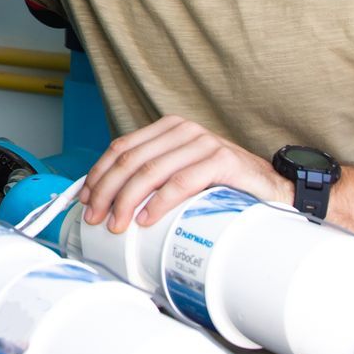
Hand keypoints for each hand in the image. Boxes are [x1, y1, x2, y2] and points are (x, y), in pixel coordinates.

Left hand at [78, 114, 290, 231]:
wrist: (269, 187)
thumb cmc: (221, 184)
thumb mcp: (181, 172)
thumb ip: (152, 175)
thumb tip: (107, 198)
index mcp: (168, 129)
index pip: (121, 147)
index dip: (98, 174)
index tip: (84, 199)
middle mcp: (183, 130)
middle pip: (130, 160)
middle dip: (106, 191)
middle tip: (95, 217)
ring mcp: (203, 143)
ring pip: (150, 171)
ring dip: (127, 201)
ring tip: (116, 224)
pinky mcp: (221, 160)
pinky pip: (181, 182)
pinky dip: (160, 203)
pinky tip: (147, 219)